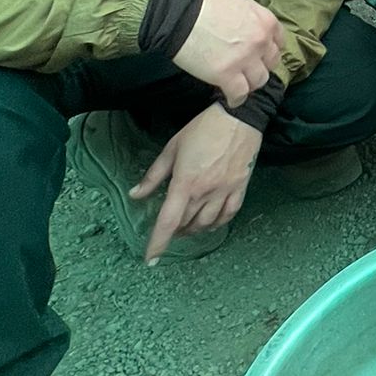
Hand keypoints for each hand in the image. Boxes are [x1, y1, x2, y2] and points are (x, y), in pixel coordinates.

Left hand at [131, 103, 262, 263]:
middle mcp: (205, 192)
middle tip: (168, 230)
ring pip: (206, 223)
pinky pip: (228, 214)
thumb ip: (153, 175)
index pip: (168, 221)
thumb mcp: (172, 148)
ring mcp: (225, 192)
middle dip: (174, 231)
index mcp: (185, 183)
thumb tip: (135, 194)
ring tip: (185, 228)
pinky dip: (217, 224)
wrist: (239, 117)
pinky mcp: (240, 188)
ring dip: (193, 230)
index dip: (158, 242)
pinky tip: (209, 224)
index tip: (151, 258)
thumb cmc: (203, 129)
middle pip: (186, 223)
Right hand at [173, 0, 282, 106]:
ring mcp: (245, 60)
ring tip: (239, 83)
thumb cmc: (204, 5)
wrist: (179, 15)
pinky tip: (231, 98)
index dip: (268, 50)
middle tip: (246, 69)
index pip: (279, 43)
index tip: (260, 56)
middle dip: (260, 66)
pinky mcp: (226, 75)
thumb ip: (253, 20)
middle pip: (270, 63)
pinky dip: (236, 99)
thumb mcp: (239, 4)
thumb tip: (255, 31)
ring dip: (249, 83)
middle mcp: (260, 41)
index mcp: (265, 22)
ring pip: (259, 81)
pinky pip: (240, 94)